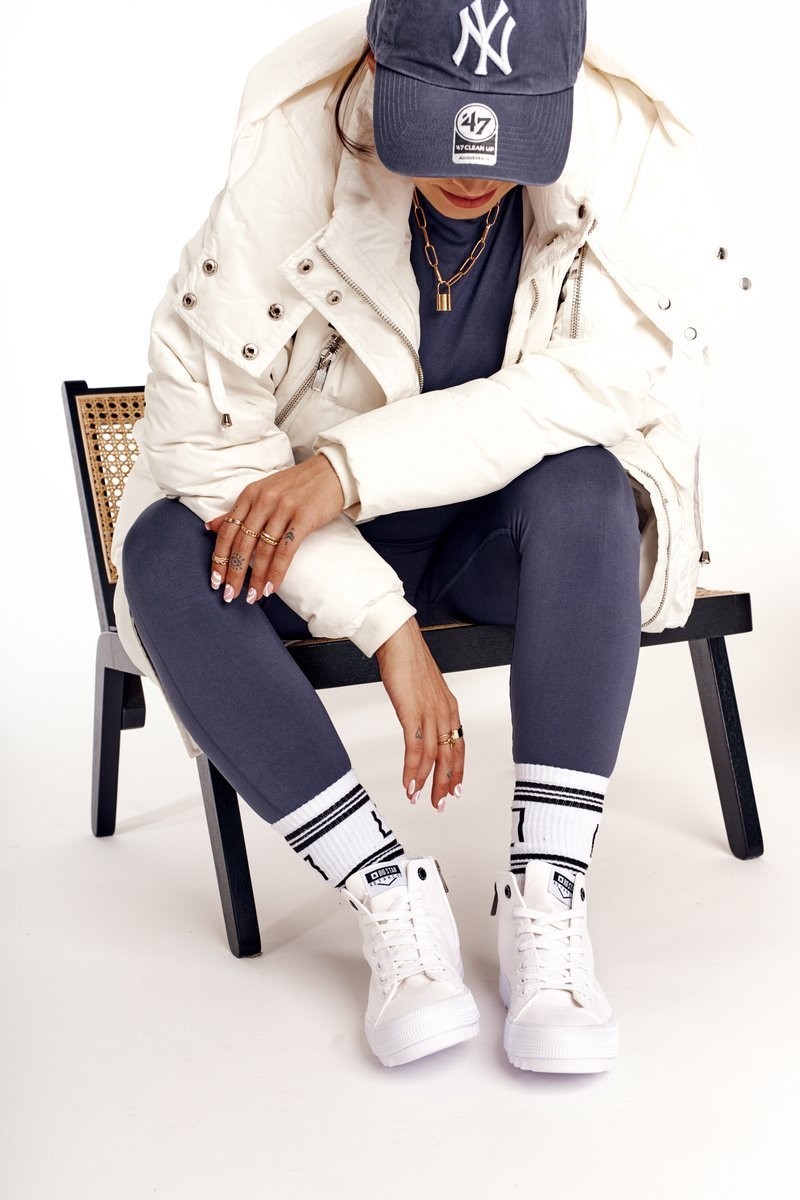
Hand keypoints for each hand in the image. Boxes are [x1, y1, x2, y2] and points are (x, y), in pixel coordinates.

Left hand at [204, 455, 344, 602]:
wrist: (332, 471)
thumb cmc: (298, 485)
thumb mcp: (263, 492)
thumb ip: (239, 511)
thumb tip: (210, 527)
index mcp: (250, 494)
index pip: (227, 531)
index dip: (219, 558)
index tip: (216, 580)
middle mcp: (263, 500)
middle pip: (242, 543)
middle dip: (235, 573)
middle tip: (231, 595)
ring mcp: (283, 508)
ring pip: (263, 550)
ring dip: (257, 578)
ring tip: (253, 596)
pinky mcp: (304, 517)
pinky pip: (285, 551)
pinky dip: (277, 572)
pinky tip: (272, 587)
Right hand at [375, 618, 464, 812]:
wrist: (399, 640)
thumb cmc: (407, 660)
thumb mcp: (422, 689)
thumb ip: (424, 708)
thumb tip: (419, 724)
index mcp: (449, 707)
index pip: (459, 745)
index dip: (457, 770)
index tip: (454, 789)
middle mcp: (444, 712)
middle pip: (450, 756)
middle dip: (445, 784)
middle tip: (440, 804)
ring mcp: (430, 713)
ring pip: (433, 757)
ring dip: (425, 782)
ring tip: (418, 799)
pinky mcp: (413, 713)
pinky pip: (415, 748)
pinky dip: (411, 770)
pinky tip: (408, 783)